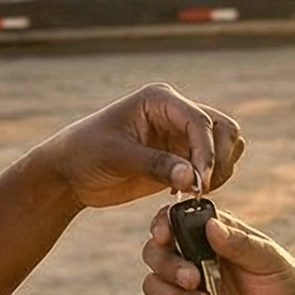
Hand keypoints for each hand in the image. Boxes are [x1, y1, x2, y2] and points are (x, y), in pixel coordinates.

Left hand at [36, 83, 244, 208]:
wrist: (69, 173)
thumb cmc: (85, 154)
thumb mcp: (117, 156)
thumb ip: (156, 165)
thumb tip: (194, 178)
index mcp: (160, 100)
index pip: (200, 121)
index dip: (207, 152)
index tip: (200, 182)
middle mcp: (175, 113)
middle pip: (223, 129)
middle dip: (219, 159)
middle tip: (200, 188)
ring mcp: (180, 135)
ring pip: (225, 146)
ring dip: (220, 170)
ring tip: (194, 191)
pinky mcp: (180, 157)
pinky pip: (211, 167)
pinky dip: (209, 181)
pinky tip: (181, 194)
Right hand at [142, 208, 294, 294]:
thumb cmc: (285, 286)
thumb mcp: (268, 260)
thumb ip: (240, 244)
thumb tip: (211, 225)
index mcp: (212, 237)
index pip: (174, 221)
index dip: (161, 225)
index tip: (164, 235)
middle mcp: (194, 261)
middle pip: (154, 253)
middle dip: (167, 265)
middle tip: (193, 278)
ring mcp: (189, 292)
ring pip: (153, 286)